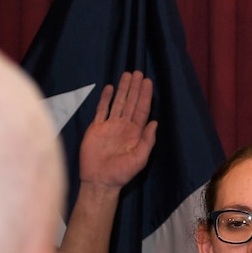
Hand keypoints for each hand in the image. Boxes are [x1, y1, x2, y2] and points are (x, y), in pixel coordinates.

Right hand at [78, 70, 155, 189]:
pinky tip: (110, 88)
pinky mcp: (96, 128)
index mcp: (135, 132)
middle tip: (138, 72)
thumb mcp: (140, 158)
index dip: (145, 96)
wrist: (100, 180)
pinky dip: (105, 99)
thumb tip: (155, 122)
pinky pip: (101, 110)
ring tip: (127, 75)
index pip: (142, 109)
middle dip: (135, 88)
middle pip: (131, 102)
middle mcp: (124, 126)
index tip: (148, 82)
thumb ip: (147, 140)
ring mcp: (109, 126)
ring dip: (123, 89)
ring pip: (117, 103)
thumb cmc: (122, 173)